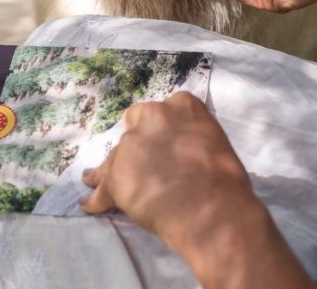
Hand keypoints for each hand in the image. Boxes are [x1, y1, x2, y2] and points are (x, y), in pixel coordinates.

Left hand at [81, 92, 254, 251]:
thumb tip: (180, 150)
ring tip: (104, 182)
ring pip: (114, 157)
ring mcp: (131, 144)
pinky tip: (91, 204)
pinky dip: (97, 199)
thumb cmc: (225, 180)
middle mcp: (153, 116)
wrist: (212, 211)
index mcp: (181, 105)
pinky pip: (101, 188)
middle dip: (136, 141)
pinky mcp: (116, 174)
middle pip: (133, 124)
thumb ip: (190, 135)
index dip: (159, 130)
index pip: (162, 111)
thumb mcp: (213, 140)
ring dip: (114, 169)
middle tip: (144, 163)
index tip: (162, 144)